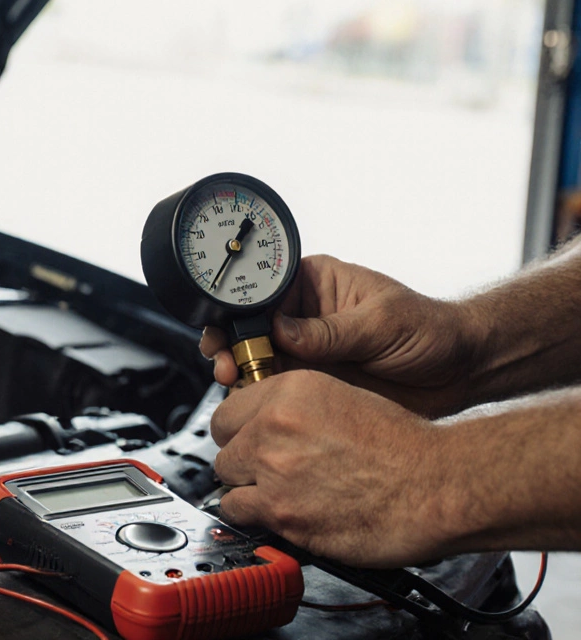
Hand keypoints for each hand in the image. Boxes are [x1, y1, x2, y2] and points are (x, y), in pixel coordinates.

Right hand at [199, 254, 482, 417]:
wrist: (459, 374)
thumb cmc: (430, 331)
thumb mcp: (381, 323)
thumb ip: (330, 330)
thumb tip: (282, 331)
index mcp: (313, 284)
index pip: (262, 290)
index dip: (238, 309)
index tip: (228, 330)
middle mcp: (301, 316)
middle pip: (248, 326)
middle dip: (230, 343)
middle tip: (227, 363)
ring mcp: (303, 352)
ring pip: (253, 360)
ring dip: (240, 372)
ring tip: (237, 383)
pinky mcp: (309, 384)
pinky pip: (272, 390)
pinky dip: (259, 398)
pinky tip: (256, 402)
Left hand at [211, 370, 454, 567]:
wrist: (437, 485)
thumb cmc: (404, 446)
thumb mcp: (342, 397)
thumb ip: (293, 408)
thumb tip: (261, 421)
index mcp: (289, 391)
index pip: (227, 410)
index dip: (239, 429)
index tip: (247, 440)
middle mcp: (274, 427)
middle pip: (223, 447)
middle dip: (242, 460)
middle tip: (267, 470)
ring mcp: (274, 471)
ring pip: (227, 481)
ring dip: (247, 489)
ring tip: (278, 493)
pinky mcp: (282, 513)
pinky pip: (240, 514)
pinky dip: (255, 517)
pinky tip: (280, 513)